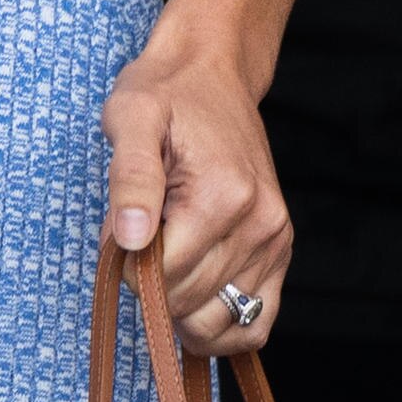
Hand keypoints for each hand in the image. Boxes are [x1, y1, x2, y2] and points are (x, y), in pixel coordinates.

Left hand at [105, 25, 290, 359]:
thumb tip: (131, 241)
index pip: (164, 276)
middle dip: (150, 283)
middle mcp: (260, 224)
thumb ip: (130, 179)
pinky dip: (222, 327)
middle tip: (140, 236)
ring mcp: (276, 241)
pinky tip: (194, 303)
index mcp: (222, 195)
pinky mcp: (281, 252)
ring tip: (165, 262)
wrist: (212, 74)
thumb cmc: (165, 94)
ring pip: (221, 323)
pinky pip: (258, 323)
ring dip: (181, 310)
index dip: (127, 265)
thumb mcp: (130, 117)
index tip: (120, 230)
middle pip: (188, 302)